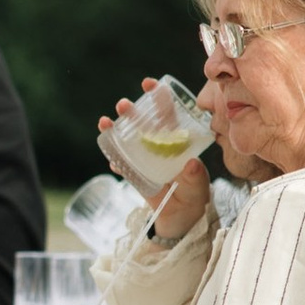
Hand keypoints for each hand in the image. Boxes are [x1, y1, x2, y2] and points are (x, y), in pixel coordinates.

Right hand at [96, 101, 211, 240]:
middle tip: (123, 105)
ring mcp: (145, 159)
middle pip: (143, 122)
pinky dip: (115, 160)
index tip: (149, 84)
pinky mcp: (135, 175)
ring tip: (105, 123)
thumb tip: (192, 164)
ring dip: (116, 130)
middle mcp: (160, 146)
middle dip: (132, 111)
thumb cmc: (195, 198)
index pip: (169, 113)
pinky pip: (122, 164)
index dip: (159, 97)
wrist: (180, 220)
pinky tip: (110, 157)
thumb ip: (196, 178)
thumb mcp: (199, 188)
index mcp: (178, 141)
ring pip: (128, 139)